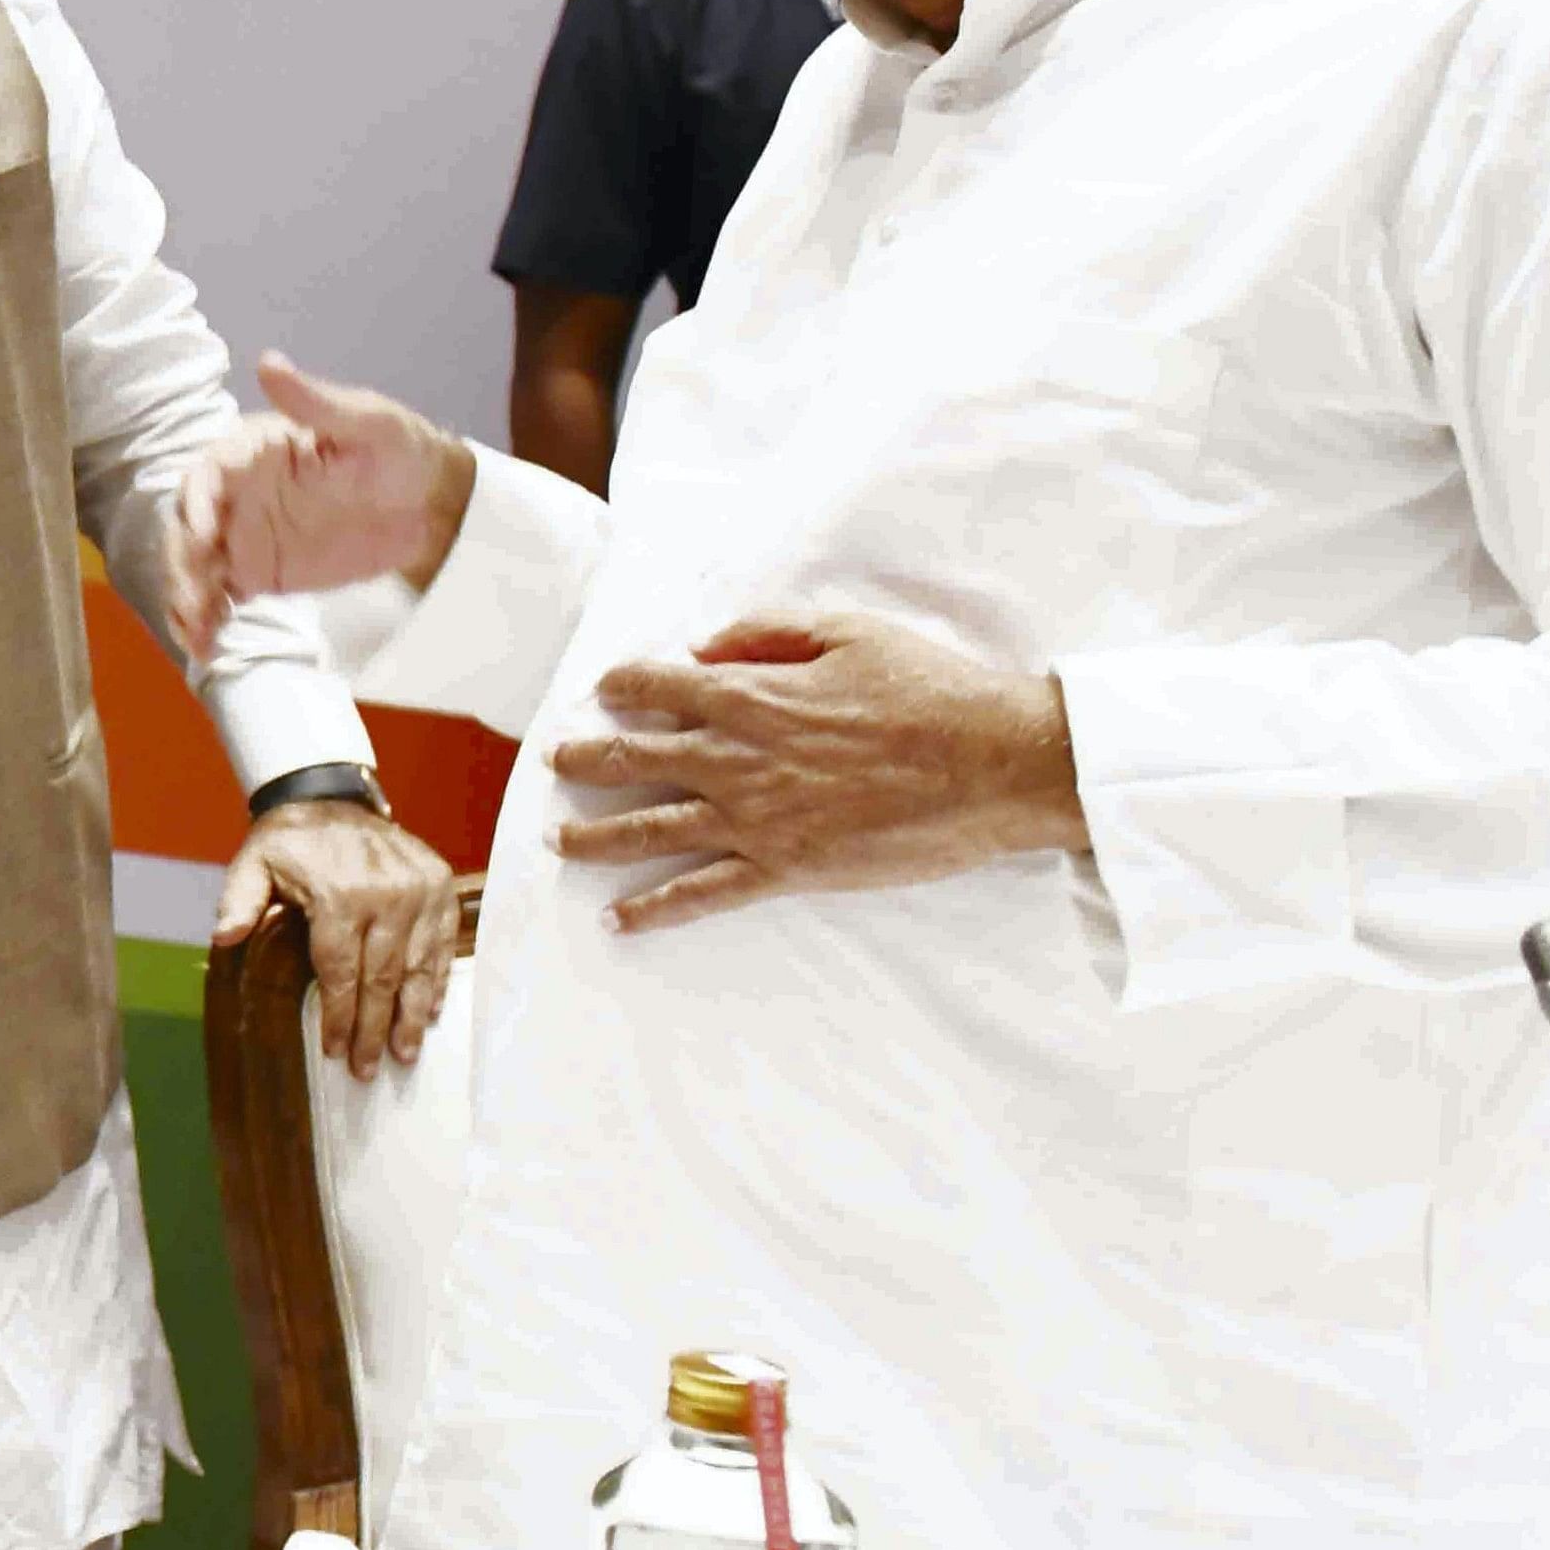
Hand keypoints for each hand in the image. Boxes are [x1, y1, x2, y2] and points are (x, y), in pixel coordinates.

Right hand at [169, 355, 477, 653]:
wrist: (428, 505)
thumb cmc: (398, 449)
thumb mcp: (367, 421)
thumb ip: (314, 401)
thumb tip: (269, 361)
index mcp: (253, 451)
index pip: (208, 474)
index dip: (198, 503)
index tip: (206, 534)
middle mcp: (238, 494)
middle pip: (189, 526)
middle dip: (182, 562)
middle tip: (195, 597)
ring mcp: (244, 536)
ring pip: (196, 566)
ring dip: (187, 597)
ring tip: (197, 631)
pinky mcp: (257, 573)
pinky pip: (219, 597)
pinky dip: (206, 620)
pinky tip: (207, 645)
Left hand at [216, 799, 459, 1079]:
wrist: (333, 798)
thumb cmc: (290, 842)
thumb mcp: (254, 864)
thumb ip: (239, 902)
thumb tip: (223, 938)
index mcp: (339, 894)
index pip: (340, 972)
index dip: (340, 1017)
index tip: (337, 1052)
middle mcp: (386, 894)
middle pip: (381, 978)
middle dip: (374, 1030)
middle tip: (369, 1069)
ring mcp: (418, 891)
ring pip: (417, 967)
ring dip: (411, 1016)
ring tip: (403, 1053)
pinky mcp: (439, 887)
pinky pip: (441, 944)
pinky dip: (435, 980)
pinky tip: (428, 1011)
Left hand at [550, 610, 1085, 935]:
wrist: (993, 764)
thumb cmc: (929, 690)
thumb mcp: (848, 630)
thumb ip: (767, 630)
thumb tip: (703, 644)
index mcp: (752, 694)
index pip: (660, 685)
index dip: (623, 684)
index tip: (604, 689)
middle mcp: (738, 758)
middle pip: (635, 757)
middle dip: (587, 758)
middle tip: (556, 761)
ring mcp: (755, 819)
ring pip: (650, 828)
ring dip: (596, 834)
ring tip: (558, 839)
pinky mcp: (784, 869)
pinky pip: (701, 892)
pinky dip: (654, 908)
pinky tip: (617, 918)